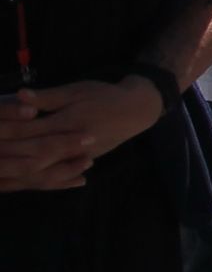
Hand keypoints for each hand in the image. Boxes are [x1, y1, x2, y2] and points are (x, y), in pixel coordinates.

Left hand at [0, 77, 158, 191]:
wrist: (137, 110)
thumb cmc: (105, 96)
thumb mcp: (77, 90)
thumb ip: (47, 97)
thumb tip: (20, 95)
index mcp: (66, 122)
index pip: (26, 130)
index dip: (5, 131)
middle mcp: (69, 144)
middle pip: (29, 154)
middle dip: (7, 156)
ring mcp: (75, 157)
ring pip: (41, 169)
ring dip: (17, 172)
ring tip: (1, 172)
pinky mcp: (80, 162)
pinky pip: (55, 176)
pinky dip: (36, 179)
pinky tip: (21, 181)